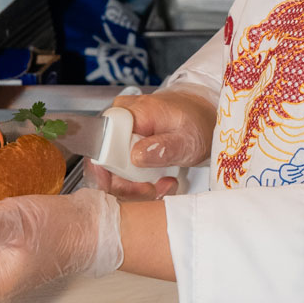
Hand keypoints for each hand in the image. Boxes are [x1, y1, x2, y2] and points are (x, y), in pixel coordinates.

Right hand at [82, 87, 217, 199]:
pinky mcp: (123, 145)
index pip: (101, 146)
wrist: (202, 117)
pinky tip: (160, 181)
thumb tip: (136, 155)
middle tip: (154, 189)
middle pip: (103, 164)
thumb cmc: (196, 122)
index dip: (111, 172)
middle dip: (128, 186)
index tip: (135, 187)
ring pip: (111, 172)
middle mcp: (118, 121)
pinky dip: (139, 183)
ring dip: (136, 187)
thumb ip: (163, 147)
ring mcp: (119, 134)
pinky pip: (121, 171)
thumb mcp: (187, 139)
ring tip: (164, 184)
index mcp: (129, 113)